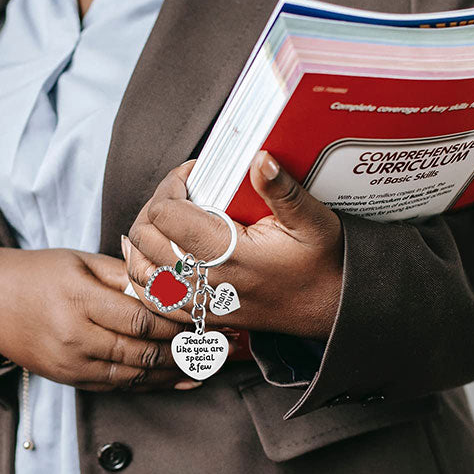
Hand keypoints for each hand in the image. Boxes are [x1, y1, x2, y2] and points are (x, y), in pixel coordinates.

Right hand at [0, 247, 197, 390]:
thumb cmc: (37, 274)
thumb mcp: (79, 261)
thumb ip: (124, 275)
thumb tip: (168, 286)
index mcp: (78, 301)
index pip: (140, 318)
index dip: (177, 322)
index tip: (204, 318)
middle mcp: (75, 338)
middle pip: (142, 351)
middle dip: (184, 350)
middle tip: (217, 345)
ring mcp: (71, 365)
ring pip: (134, 376)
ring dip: (173, 372)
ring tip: (206, 364)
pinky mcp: (70, 380)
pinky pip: (118, 387)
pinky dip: (150, 384)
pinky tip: (177, 380)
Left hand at [125, 152, 343, 339]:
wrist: (333, 309)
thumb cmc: (324, 263)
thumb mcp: (312, 219)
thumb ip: (282, 189)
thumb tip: (259, 157)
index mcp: (229, 254)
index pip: (166, 214)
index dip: (171, 185)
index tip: (191, 174)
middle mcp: (208, 282)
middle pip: (145, 238)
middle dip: (153, 206)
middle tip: (177, 192)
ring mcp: (202, 304)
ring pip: (141, 270)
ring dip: (144, 240)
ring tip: (163, 218)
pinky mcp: (202, 316)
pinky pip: (153, 299)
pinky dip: (145, 275)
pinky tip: (152, 255)